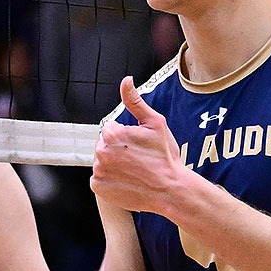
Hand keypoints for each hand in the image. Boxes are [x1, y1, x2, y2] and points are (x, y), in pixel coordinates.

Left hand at [91, 78, 194, 213]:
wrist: (171, 190)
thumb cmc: (165, 157)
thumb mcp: (155, 123)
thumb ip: (135, 101)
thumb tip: (126, 80)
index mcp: (112, 133)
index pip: (112, 129)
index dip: (128, 137)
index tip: (141, 147)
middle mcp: (101, 152)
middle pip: (105, 145)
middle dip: (119, 150)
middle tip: (139, 160)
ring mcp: (99, 171)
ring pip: (103, 162)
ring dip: (115, 164)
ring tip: (135, 171)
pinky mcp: (99, 187)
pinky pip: (100, 179)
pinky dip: (111, 180)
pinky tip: (128, 181)